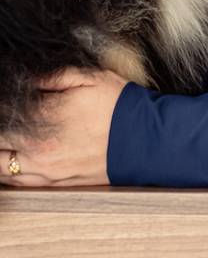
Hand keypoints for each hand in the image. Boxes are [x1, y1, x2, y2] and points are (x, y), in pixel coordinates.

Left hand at [0, 67, 128, 186]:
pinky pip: (16, 182)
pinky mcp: (54, 183)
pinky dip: (6, 170)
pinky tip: (10, 158)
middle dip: (1, 126)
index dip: (4, 102)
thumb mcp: (90, 77)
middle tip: (7, 117)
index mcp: (46, 115)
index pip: (5, 110)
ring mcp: (44, 168)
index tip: (7, 96)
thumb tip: (26, 78)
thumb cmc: (118, 104)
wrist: (143, 139)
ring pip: (1, 165)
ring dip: (0, 149)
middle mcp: (39, 146)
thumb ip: (54, 75)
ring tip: (6, 137)